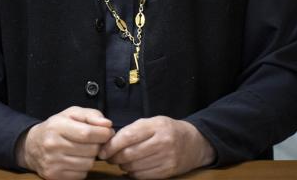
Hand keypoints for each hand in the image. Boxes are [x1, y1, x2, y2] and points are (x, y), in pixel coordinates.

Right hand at [16, 106, 113, 179]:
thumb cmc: (56, 127)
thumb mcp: (71, 114)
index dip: (103, 133)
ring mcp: (52, 163)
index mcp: (57, 126)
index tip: (107, 132)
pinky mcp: (54, 176)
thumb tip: (107, 124)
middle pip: (90, 150)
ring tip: (83, 150)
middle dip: (97, 145)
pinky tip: (75, 160)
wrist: (32, 146)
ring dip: (90, 157)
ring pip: (88, 164)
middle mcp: (53, 145)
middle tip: (93, 141)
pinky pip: (81, 175)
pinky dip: (82, 168)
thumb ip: (91, 115)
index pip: (87, 133)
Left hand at [98, 116, 215, 178]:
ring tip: (121, 161)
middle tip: (109, 157)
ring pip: (134, 167)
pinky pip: (143, 176)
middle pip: (129, 154)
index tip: (102, 150)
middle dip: (114, 157)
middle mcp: (162, 141)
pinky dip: (133, 173)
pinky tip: (132, 168)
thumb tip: (109, 143)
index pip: (128, 136)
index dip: (111, 146)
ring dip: (123, 166)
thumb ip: (133, 130)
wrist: (194, 143)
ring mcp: (167, 158)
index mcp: (156, 126)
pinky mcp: (168, 171)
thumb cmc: (168, 130)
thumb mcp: (152, 122)